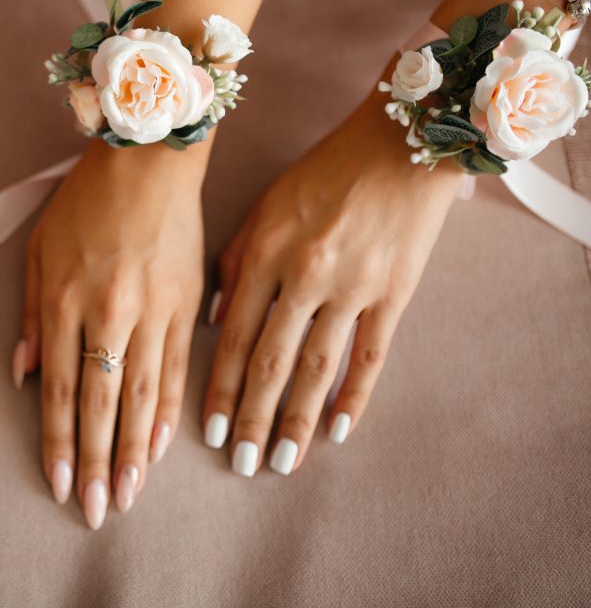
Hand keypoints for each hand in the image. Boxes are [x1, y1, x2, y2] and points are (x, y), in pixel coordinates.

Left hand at [18, 140, 204, 528]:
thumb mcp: (39, 250)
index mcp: (65, 301)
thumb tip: (22, 376)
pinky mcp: (187, 307)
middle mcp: (109, 315)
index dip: (57, 442)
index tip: (58, 485)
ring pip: (141, 397)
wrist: (151, 156)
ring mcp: (153, 313)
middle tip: (95, 512)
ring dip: (132, 452)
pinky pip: (178, 371)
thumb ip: (31, 317)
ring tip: (128, 496)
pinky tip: (161, 448)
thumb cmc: (85, 200)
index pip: (58, 389)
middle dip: (95, 463)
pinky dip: (168, 413)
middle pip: (100, 404)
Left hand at [205, 85, 462, 476]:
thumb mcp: (263, 207)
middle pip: (270, 361)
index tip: (205, 433)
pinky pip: (371, 355)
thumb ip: (234, 264)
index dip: (218, 389)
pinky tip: (339, 431)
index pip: (231, 336)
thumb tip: (212, 325)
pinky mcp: (395, 291)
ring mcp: (352, 286)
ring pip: (317, 367)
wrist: (401, 143)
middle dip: (250, 417)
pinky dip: (354, 396)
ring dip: (296, 419)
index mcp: (263, 254)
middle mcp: (302, 274)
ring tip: (281, 460)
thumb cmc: (322, 173)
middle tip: (239, 465)